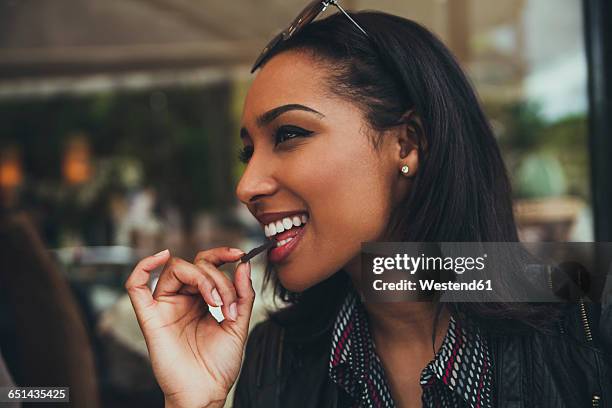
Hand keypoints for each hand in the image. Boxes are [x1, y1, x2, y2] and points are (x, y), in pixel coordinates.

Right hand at [125, 247, 254, 407]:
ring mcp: (164, 306)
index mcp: (201, 299)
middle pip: (195, 266)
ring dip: (202, 278)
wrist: (207, 392)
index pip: (207, 265)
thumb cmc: (219, 365)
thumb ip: (243, 294)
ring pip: (176, 269)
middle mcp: (182, 299)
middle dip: (218, 278)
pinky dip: (143, 266)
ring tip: (216, 304)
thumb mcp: (239, 324)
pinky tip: (161, 257)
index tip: (240, 255)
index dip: (222, 255)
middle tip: (229, 304)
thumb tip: (244, 264)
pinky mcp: (149, 317)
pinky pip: (135, 286)